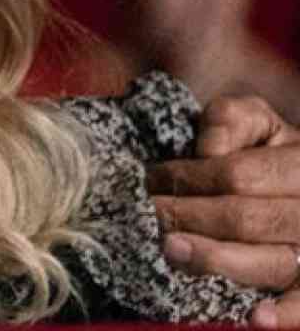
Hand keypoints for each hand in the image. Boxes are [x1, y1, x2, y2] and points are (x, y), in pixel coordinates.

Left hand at [150, 95, 299, 326]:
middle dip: (187, 217)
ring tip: (170, 249)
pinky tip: (257, 319)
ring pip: (269, 262)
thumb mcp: (256, 123)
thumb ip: (232, 120)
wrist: (299, 181)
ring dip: (214, 258)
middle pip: (245, 219)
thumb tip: (208, 151)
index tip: (152, 181)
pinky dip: (286, 314)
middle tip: (147, 216)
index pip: (239, 175)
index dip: (189, 178)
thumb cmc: (267, 152)